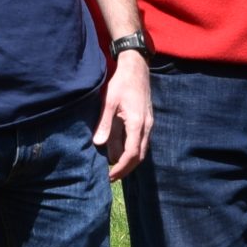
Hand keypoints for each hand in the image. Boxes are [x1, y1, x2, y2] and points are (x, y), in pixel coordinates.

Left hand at [94, 49, 152, 180]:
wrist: (137, 69)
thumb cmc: (122, 83)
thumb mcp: (109, 102)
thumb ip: (104, 124)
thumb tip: (98, 144)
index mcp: (137, 124)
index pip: (131, 154)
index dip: (121, 167)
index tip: (110, 175)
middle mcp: (146, 127)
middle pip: (139, 156)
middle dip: (126, 169)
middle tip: (111, 177)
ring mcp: (148, 124)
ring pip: (142, 150)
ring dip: (129, 161)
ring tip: (114, 167)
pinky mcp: (147, 121)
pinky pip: (141, 141)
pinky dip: (132, 151)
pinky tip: (120, 152)